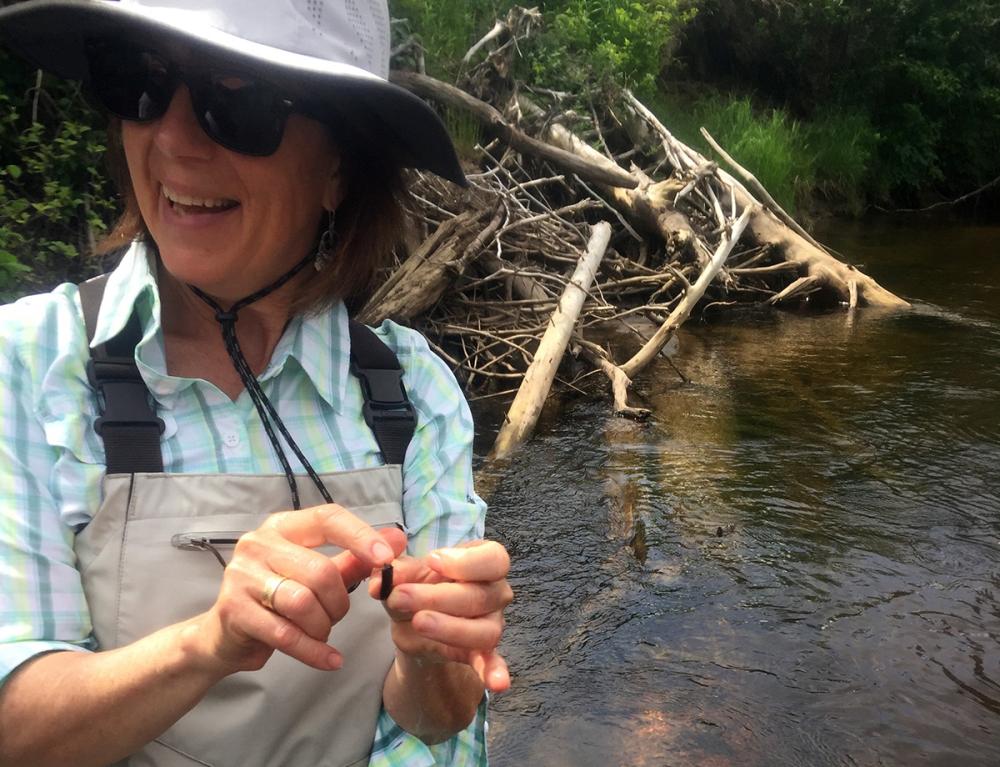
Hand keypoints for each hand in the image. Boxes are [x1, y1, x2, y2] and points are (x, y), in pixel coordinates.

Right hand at [190, 504, 407, 675]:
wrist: (224, 637)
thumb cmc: (278, 599)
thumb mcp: (317, 574)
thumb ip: (355, 558)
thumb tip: (398, 539)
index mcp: (282, 526)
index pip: (327, 518)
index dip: (360, 536)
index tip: (386, 557)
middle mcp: (257, 544)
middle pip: (320, 571)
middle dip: (339, 602)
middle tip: (337, 616)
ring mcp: (241, 576)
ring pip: (303, 602)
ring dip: (323, 625)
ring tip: (321, 632)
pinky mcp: (233, 611)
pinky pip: (286, 634)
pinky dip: (314, 651)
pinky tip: (330, 660)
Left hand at [372, 540, 512, 692]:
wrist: (412, 619)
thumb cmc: (416, 585)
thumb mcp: (403, 574)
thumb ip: (395, 571)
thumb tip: (382, 578)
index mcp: (483, 562)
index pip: (493, 558)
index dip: (466, 561)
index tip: (432, 561)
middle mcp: (495, 592)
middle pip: (481, 596)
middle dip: (438, 597)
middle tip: (401, 596)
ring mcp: (492, 623)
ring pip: (485, 631)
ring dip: (450, 628)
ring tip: (418, 623)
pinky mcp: (482, 652)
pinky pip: (493, 663)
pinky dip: (494, 672)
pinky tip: (496, 684)